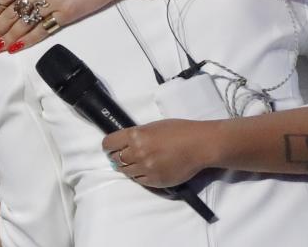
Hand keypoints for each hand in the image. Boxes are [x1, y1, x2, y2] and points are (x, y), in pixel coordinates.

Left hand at [102, 119, 217, 187]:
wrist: (199, 145)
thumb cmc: (178, 131)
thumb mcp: (152, 126)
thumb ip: (136, 135)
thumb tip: (124, 143)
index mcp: (135, 135)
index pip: (109, 144)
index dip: (108, 146)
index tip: (110, 147)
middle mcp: (137, 152)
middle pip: (115, 159)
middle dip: (116, 157)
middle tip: (122, 155)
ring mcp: (146, 168)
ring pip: (126, 171)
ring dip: (127, 167)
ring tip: (134, 163)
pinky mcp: (155, 181)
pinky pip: (139, 180)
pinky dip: (139, 175)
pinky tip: (144, 170)